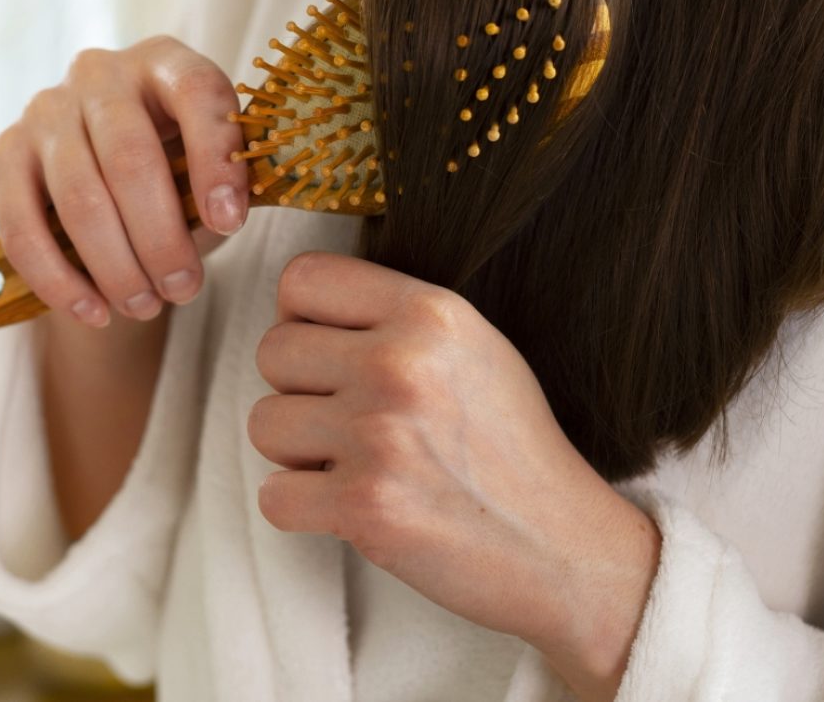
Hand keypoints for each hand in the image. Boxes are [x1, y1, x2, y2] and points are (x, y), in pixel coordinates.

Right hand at [0, 35, 249, 328]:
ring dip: (115, 266)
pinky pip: (22, 225)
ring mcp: (46, 109)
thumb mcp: (210, 163)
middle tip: (184, 289)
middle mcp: (101, 73)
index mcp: (166, 61)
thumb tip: (223, 217)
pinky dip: (59, 279)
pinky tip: (93, 311)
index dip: (216, 160)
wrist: (105, 171)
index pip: (198, 94)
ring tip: (146, 306)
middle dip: (161, 237)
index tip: (229, 224)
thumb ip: (223, 182)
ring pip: (79, 198)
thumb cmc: (177, 165)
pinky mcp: (3, 152)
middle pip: (131, 159)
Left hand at [248, 251, 660, 695]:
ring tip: (352, 461)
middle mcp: (400, 363)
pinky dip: (302, 508)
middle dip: (299, 388)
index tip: (325, 349)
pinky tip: (350, 504)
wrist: (560, 543)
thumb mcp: (472, 344)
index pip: (302, 279)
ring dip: (296, 450)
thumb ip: (394, 316)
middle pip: (273, 350)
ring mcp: (379, 435)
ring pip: (263, 422)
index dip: (300, 316)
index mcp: (428, 312)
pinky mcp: (364, 506)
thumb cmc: (512, 444)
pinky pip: (273, 496)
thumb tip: (300, 310)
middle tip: (344, 416)